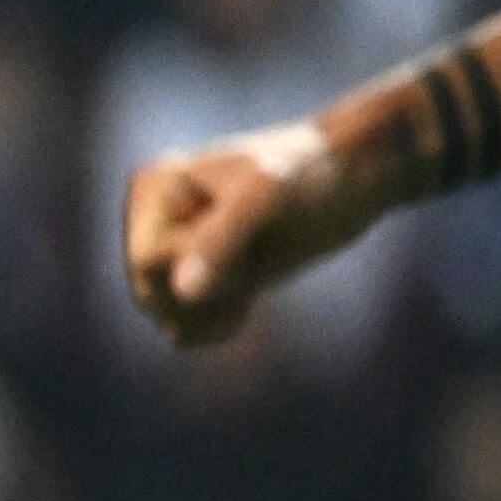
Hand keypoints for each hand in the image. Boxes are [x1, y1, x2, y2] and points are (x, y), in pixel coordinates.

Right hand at [120, 119, 365, 346]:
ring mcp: (176, 250)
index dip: (199, 268)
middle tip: (255, 261)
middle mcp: (156, 220)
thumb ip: (220, 241)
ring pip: (169, 316)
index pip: (148, 261)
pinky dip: (217, 326)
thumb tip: (184, 293)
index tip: (247, 241)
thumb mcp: (266, 196)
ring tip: (255, 273)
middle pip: (153, 294)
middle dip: (209, 294)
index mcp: (153, 187)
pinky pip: (185, 327)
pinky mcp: (203, 275)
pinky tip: (248, 302)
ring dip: (216, 311)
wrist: (352, 175)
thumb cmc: (309, 172)